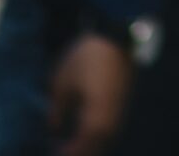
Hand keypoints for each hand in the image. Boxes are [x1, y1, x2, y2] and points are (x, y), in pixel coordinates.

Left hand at [47, 34, 133, 155]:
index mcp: (95, 119)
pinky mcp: (124, 101)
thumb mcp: (62, 83)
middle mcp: (111, 120)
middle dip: (80, 151)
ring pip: (106, 138)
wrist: (116, 35)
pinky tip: (87, 129)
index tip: (54, 152)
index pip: (80, 148)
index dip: (66, 153)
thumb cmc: (85, 58)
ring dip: (91, 144)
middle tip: (62, 150)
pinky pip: (111, 127)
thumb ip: (57, 109)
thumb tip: (54, 128)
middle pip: (96, 147)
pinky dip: (99, 134)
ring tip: (73, 143)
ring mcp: (121, 110)